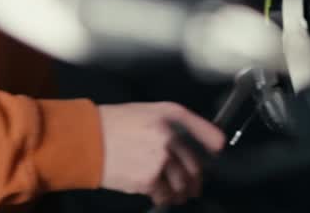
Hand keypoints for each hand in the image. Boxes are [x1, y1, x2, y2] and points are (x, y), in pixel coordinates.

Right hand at [98, 101, 224, 204]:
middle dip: (197, 179)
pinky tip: (163, 196)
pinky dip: (166, 197)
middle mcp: (168, 136)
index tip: (219, 148)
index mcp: (168, 115)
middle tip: (196, 185)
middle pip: (194, 164)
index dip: (212, 139)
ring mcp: (160, 159)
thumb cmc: (113, 123)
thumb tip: (182, 143)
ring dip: (184, 192)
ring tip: (181, 195)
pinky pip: (165, 194)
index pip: (200, 128)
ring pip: (182, 183)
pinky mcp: (149, 180)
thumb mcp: (145, 111)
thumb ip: (166, 124)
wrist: (90, 139)